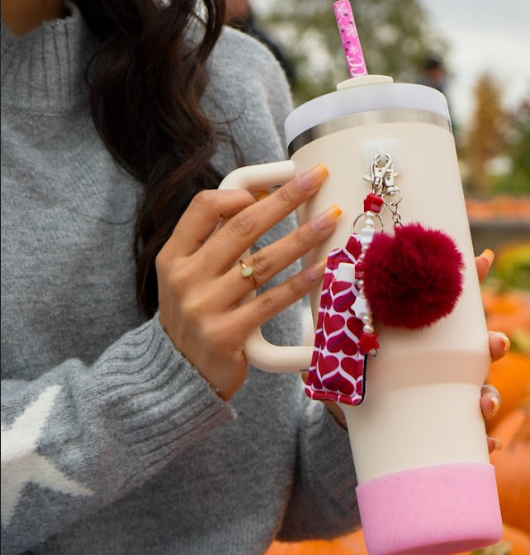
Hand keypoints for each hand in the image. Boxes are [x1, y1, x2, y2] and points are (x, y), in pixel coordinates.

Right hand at [157, 164, 337, 399]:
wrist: (178, 376)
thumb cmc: (195, 317)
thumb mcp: (188, 277)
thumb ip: (213, 244)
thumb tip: (258, 201)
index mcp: (173, 257)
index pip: (203, 207)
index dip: (239, 191)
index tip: (272, 185)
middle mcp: (185, 279)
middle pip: (242, 228)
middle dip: (284, 199)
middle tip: (316, 178)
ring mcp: (204, 308)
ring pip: (263, 263)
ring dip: (302, 237)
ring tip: (331, 219)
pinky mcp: (227, 335)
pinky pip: (272, 301)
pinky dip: (301, 282)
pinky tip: (324, 266)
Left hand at [324, 249, 508, 453]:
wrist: (348, 413)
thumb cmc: (351, 365)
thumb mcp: (345, 341)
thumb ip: (339, 321)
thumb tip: (325, 288)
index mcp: (428, 333)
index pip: (454, 301)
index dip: (473, 277)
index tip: (482, 260)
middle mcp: (444, 361)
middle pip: (480, 349)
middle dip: (494, 345)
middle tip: (496, 344)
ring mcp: (448, 393)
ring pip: (482, 392)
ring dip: (490, 397)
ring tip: (485, 404)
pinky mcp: (443, 425)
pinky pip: (471, 437)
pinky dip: (484, 444)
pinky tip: (489, 448)